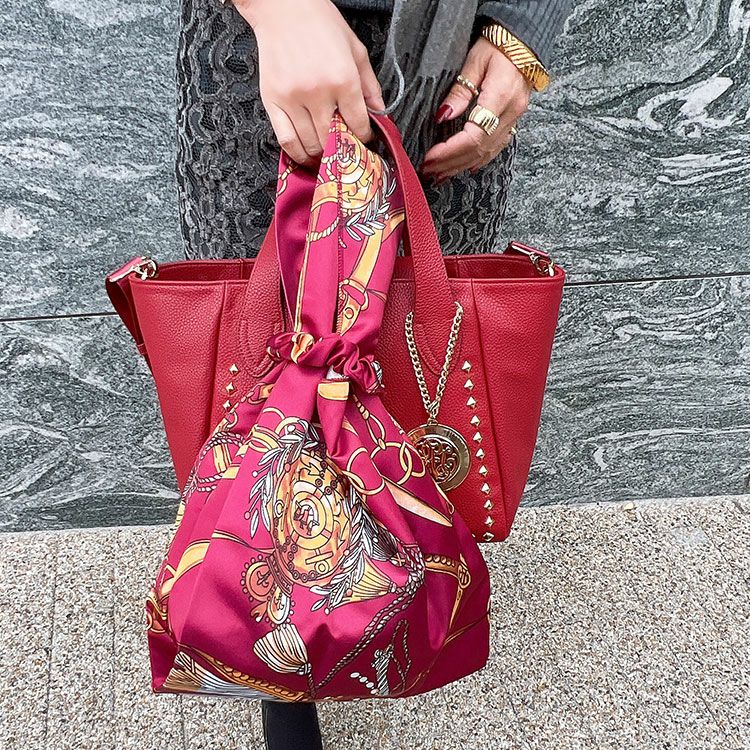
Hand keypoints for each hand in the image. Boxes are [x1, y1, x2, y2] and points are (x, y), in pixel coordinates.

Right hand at [235, 0, 384, 166]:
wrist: (282, 8)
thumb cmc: (318, 23)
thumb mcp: (355, 49)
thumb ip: (369, 84)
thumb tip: (379, 111)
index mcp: (342, 78)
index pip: (358, 124)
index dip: (363, 137)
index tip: (362, 139)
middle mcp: (318, 91)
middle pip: (334, 139)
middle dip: (341, 148)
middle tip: (344, 149)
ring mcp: (293, 98)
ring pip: (311, 143)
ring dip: (321, 154)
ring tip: (326, 153)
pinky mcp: (273, 101)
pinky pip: (286, 139)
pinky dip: (297, 153)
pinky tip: (305, 154)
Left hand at [420, 37, 530, 183]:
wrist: (524, 41)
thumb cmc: (499, 45)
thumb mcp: (474, 62)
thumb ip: (459, 92)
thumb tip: (443, 116)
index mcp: (501, 97)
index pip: (473, 136)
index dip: (450, 151)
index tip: (431, 157)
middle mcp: (511, 113)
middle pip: (478, 150)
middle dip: (451, 163)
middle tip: (429, 170)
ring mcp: (515, 119)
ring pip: (487, 153)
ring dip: (462, 166)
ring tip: (440, 174)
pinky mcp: (513, 120)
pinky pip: (496, 148)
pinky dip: (478, 160)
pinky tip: (465, 167)